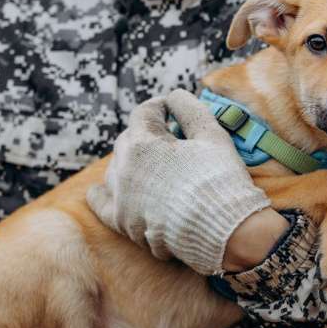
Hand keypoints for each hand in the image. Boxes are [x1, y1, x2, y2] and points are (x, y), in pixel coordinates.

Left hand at [88, 89, 272, 274]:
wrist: (226, 231)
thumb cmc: (222, 179)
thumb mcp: (212, 135)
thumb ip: (189, 108)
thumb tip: (173, 96)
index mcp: (143, 142)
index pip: (146, 112)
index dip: (162, 106)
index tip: (174, 109)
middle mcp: (125, 168)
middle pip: (129, 139)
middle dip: (148, 133)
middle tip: (173, 137)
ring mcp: (121, 197)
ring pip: (117, 168)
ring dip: (132, 160)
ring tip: (154, 164)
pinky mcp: (124, 222)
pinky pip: (102, 204)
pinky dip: (102, 194)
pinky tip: (99, 190)